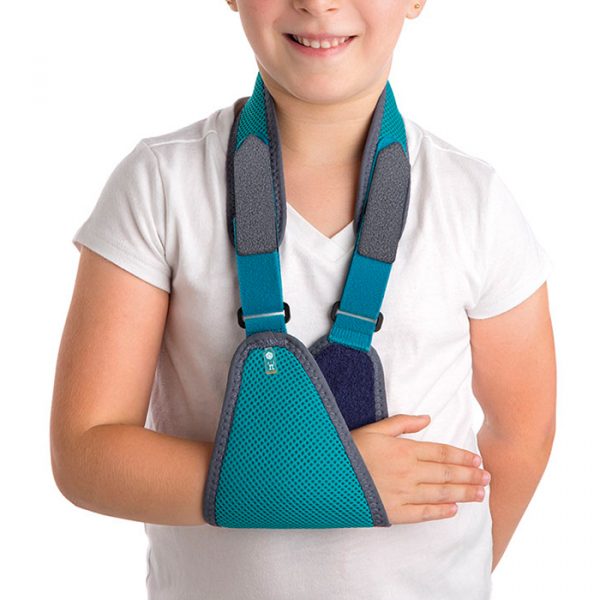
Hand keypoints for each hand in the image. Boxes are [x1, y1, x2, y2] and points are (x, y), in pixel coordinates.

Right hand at [350, 414, 490, 523]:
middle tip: (488, 478)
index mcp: (404, 449)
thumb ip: (403, 423)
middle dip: (470, 476)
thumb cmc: (351, 448)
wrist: (328, 475)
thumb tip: (428, 418)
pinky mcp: (394, 512)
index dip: (462, 457)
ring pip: (440, 493)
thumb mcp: (376, 428)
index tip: (477, 460)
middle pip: (446, 474)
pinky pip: (423, 513)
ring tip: (480, 494)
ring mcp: (403, 493)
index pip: (441, 453)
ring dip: (463, 494)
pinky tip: (453, 510)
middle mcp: (408, 472)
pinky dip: (440, 512)